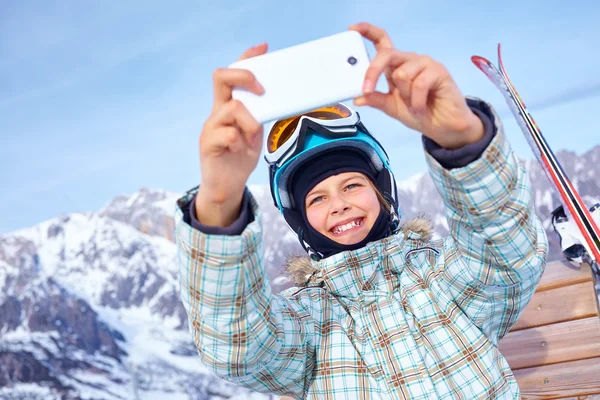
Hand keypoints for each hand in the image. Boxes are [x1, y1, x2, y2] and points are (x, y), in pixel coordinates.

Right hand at [195, 43, 267, 226]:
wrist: (226, 188)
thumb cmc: (240, 158)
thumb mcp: (254, 133)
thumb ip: (259, 116)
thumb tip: (276, 100)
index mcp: (228, 108)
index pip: (232, 75)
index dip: (245, 59)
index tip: (262, 48)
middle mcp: (216, 113)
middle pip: (221, 77)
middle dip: (244, 76)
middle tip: (261, 91)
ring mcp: (210, 127)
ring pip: (232, 108)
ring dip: (249, 123)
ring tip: (251, 139)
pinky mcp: (207, 144)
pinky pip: (227, 133)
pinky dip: (239, 141)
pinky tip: (241, 150)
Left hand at [349, 22, 483, 149]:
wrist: (442, 126)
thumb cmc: (418, 113)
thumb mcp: (391, 107)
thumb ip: (376, 100)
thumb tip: (358, 97)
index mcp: (395, 66)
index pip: (381, 41)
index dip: (367, 32)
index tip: (352, 29)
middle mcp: (408, 61)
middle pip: (386, 54)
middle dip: (373, 71)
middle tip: (367, 89)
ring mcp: (424, 64)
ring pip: (402, 74)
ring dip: (405, 96)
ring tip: (412, 106)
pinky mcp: (438, 71)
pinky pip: (419, 83)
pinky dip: (416, 101)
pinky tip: (420, 108)